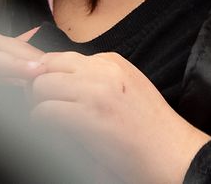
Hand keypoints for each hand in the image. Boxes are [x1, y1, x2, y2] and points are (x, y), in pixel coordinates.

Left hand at [27, 51, 210, 183]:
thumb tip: (62, 82)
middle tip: (42, 106)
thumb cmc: (150, 128)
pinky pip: (44, 111)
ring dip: (38, 104)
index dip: (50, 76)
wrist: (172, 153)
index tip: (49, 93)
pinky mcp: (88, 117)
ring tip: (47, 121)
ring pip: (42, 86)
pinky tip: (51, 132)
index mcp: (111, 61)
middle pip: (48, 66)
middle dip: (39, 87)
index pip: (62, 57)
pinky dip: (40, 122)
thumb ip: (99, 79)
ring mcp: (95, 92)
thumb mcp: (128, 87)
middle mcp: (102, 71)